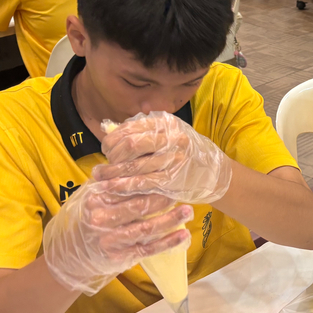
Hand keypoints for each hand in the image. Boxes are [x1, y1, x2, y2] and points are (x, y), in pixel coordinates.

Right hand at [42, 181, 193, 293]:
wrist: (70, 256)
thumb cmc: (87, 220)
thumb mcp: (91, 197)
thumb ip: (110, 183)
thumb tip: (136, 160)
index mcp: (95, 200)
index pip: (126, 187)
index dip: (149, 180)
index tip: (167, 173)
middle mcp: (101, 220)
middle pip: (139, 206)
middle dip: (163, 198)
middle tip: (181, 190)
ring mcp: (110, 240)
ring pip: (146, 228)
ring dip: (170, 220)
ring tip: (187, 210)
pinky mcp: (120, 257)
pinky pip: (148, 249)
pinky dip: (167, 242)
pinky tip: (183, 234)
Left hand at [92, 111, 233, 204]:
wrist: (213, 173)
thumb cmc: (183, 154)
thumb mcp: (167, 135)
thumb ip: (141, 132)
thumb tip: (108, 132)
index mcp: (165, 123)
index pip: (130, 128)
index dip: (112, 141)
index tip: (106, 151)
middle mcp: (171, 137)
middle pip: (131, 144)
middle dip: (112, 157)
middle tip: (101, 169)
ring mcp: (174, 158)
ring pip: (135, 165)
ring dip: (113, 175)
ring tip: (100, 181)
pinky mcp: (175, 179)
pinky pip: (145, 182)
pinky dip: (126, 187)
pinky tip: (114, 190)